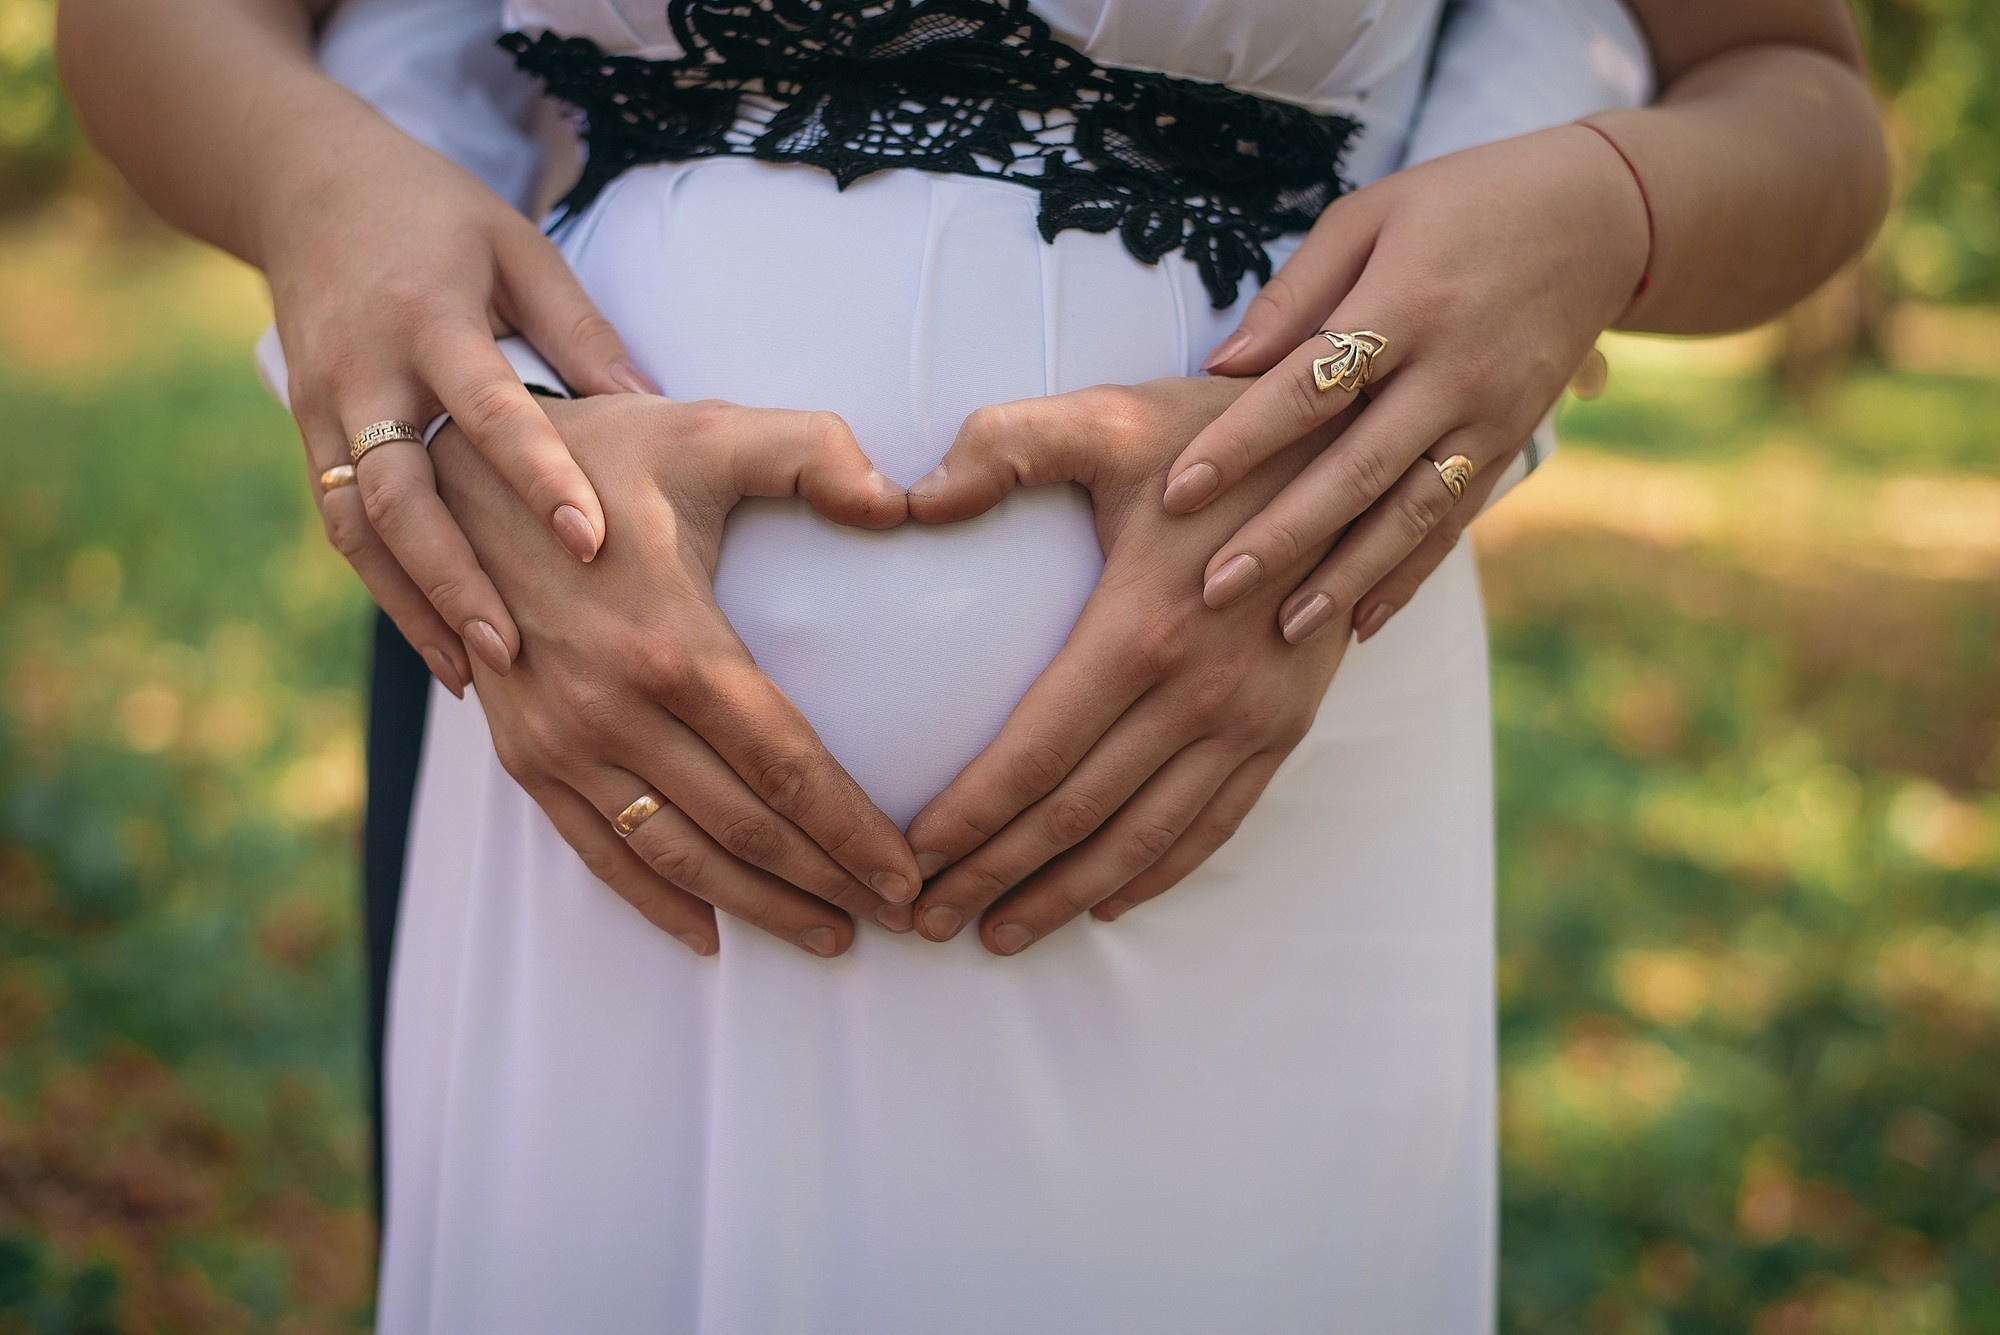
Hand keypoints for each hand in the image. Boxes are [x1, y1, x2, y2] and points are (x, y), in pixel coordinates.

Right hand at [266, 110, 660, 697]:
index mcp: (429, 319)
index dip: (539, 477)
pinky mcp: (309, 436)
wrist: (308, 188)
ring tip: (476, 674)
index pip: (487, 411)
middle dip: (457, 577)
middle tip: (517, 649)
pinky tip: (440, 649)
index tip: (590, 543)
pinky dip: (388, 592)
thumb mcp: (520, 250)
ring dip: (415, 605)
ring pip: (359, 526)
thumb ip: (580, 334)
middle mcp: (366, 373)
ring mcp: (325, 410)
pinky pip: (342, 527)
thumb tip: (658, 415)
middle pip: (402, 493)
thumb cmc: (441, 217)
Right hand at [430, 394, 921, 956]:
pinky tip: (709, 935)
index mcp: (671, 643)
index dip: (853, 831)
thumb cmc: (604, 451)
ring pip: (676, 855)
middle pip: (743, 828)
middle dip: (827, 883)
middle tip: (899, 919)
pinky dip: (655, 900)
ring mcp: (558, 742)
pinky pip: (595, 850)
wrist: (455, 470)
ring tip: (828, 937)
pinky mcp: (521, 756)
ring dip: (757, 907)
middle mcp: (611, 710)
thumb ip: (814, 452)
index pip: (786, 766)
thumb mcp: (711, 432)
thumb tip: (898, 501)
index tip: (910, 875)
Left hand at [899, 378, 1354, 953]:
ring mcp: (1251, 719)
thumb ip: (1004, 445)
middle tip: (925, 921)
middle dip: (993, 876)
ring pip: (1144, 840)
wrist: (1355, 441)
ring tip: (997, 935)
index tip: (908, 860)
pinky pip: (1217, 825)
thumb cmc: (1214, 430)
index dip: (967, 819)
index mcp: (1142, 629)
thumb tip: (912, 498)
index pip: (1033, 755)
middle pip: (1076, 815)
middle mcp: (1200, 693)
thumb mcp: (1109, 416)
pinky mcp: (1287, 726)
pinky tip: (1106, 903)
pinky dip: (1157, 874)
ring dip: (1065, 895)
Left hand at [1171, 124, 1649, 642]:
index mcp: (1404, 302)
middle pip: (1354, 468)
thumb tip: (1218, 367)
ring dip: (1344, 577)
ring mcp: (1488, 415)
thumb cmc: (1460, 204)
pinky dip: (1408, 576)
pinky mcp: (1512, 444)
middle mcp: (1451, 369)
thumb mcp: (1370, 216)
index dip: (1239, 443)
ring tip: (1283, 630)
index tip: (1177, 491)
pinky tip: (1362, 622)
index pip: (1307, 387)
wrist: (1601, 215)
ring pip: (1408, 513)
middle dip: (1281, 536)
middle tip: (1213, 590)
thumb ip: (1295, 294)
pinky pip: (1454, 522)